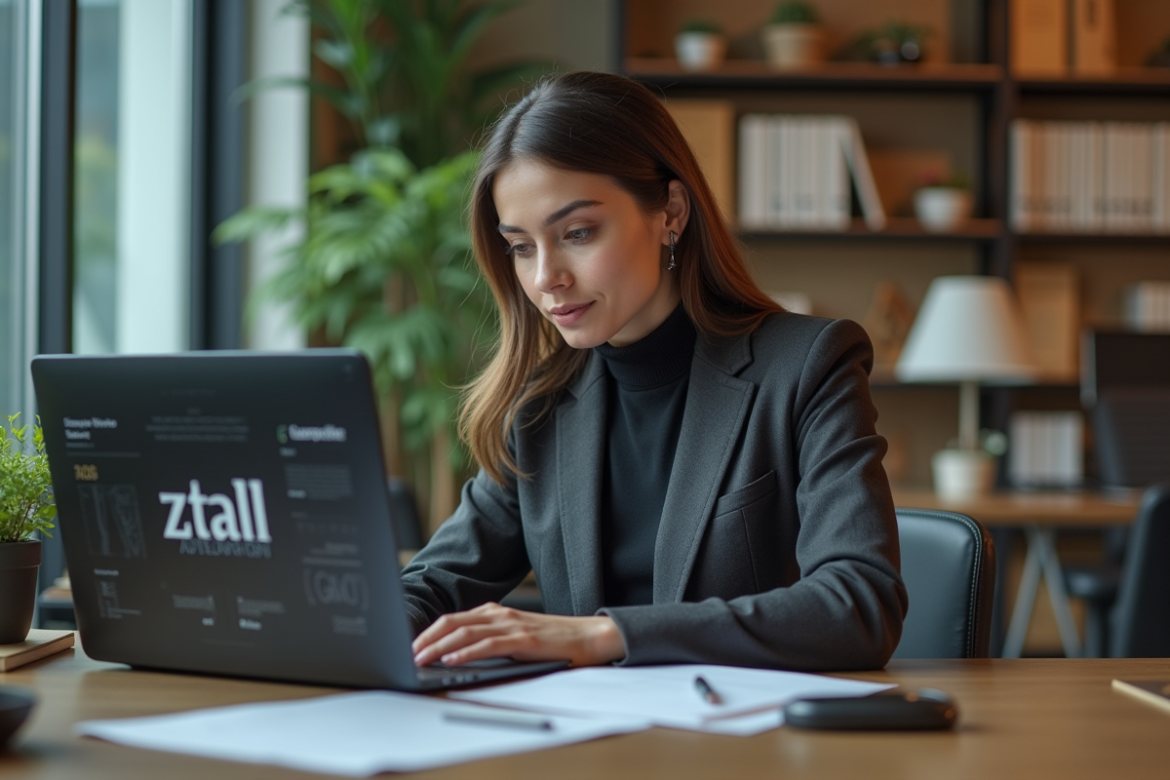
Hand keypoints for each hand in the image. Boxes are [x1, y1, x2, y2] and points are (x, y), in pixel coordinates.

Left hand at [411, 603, 625, 667]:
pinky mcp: (522, 639)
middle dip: (427, 639)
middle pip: (453, 622)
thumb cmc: (551, 641)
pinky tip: (452, 660)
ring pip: (465, 632)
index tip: (411, 645)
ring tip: (422, 658)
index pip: (453, 619)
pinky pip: (488, 645)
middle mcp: (499, 614)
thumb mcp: (514, 637)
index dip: (429, 632)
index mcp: (494, 612)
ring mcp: (511, 625)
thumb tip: (456, 656)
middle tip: (409, 653)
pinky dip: (466, 652)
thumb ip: (489, 640)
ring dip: (440, 647)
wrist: (587, 637)